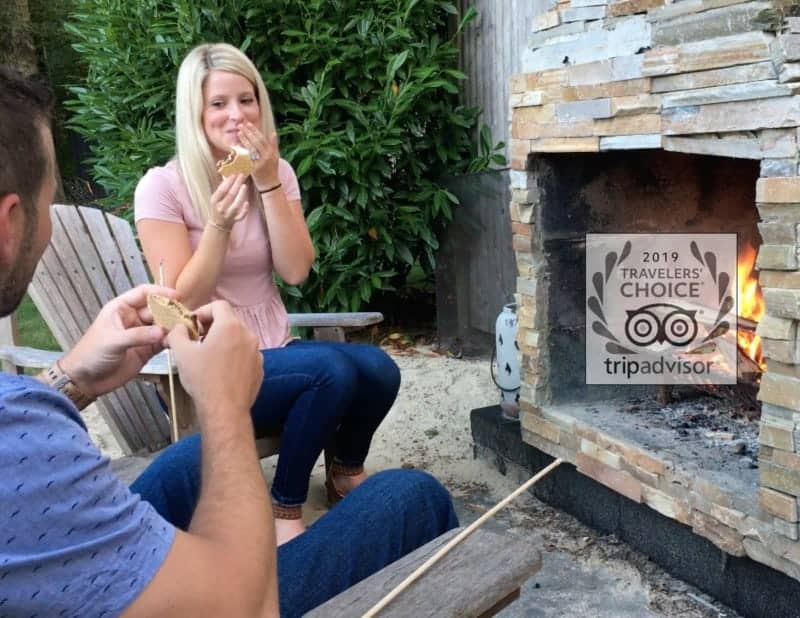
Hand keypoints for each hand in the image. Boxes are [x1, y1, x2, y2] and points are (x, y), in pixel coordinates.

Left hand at [60, 284, 176, 397]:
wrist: (85, 380)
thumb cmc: (90, 354)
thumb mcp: (112, 342)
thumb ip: (137, 336)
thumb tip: (161, 332)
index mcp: (121, 309)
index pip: (144, 293)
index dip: (160, 292)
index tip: (177, 296)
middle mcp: (133, 319)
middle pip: (157, 309)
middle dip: (171, 312)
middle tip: (185, 316)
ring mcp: (141, 334)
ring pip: (162, 326)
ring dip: (173, 327)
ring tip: (184, 330)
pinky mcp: (146, 350)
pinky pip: (163, 342)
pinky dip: (171, 341)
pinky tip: (177, 342)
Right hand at [165, 300, 262, 419]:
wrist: (224, 409)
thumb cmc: (203, 379)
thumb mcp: (182, 353)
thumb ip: (177, 333)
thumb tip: (179, 328)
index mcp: (231, 326)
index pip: (219, 305)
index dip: (203, 311)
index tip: (193, 324)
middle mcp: (248, 336)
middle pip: (230, 321)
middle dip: (212, 326)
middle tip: (197, 339)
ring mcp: (256, 352)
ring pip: (238, 338)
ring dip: (223, 341)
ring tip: (208, 355)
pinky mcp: (259, 368)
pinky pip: (245, 355)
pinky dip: (233, 356)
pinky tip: (221, 370)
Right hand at [210, 173, 248, 229]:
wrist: (218, 224)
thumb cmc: (218, 207)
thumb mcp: (216, 199)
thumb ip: (222, 189)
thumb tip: (229, 176)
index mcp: (214, 201)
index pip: (221, 190)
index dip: (228, 182)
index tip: (234, 174)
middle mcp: (221, 208)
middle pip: (230, 195)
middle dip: (236, 184)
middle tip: (242, 175)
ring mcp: (228, 215)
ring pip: (236, 205)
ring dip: (241, 195)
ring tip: (244, 185)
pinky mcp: (235, 220)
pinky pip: (241, 216)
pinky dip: (244, 210)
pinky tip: (247, 203)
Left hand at [239, 122, 279, 190]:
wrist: (271, 185)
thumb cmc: (272, 170)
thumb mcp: (276, 157)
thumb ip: (274, 145)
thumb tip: (273, 133)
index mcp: (271, 153)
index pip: (262, 139)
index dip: (255, 131)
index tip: (248, 124)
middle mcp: (266, 157)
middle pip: (256, 142)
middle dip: (248, 133)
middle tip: (240, 125)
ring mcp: (260, 164)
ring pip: (251, 149)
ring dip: (244, 140)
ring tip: (239, 133)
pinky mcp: (254, 170)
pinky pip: (247, 159)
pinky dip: (242, 153)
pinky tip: (237, 146)